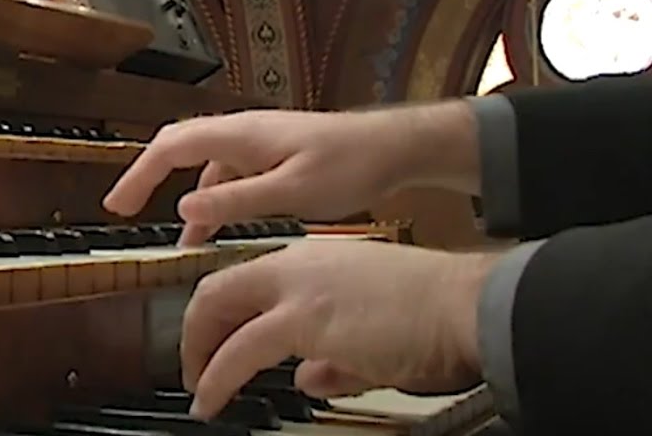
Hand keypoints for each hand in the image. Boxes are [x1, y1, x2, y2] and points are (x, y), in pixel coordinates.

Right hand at [102, 103, 478, 244]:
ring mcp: (255, 143)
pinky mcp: (270, 155)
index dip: (139, 174)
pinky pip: (226, 175)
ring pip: (202, 164)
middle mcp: (241, 133)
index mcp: (240, 136)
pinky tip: (215, 229)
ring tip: (175, 237)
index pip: (171, 148)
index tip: (118, 205)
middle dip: (147, 177)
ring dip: (183, 195)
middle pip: (177, 147)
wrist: (392, 149)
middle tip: (124, 209)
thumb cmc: (349, 165)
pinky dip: (211, 200)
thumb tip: (184, 207)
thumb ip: (235, 200)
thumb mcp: (291, 192)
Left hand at [181, 240, 494, 418]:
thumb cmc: (439, 316)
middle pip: (219, 288)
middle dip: (197, 330)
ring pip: (217, 310)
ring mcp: (298, 288)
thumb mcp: (375, 338)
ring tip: (199, 388)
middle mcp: (299, 266)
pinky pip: (239, 350)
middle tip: (193, 363)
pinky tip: (212, 399)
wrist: (468, 305)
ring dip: (199, 354)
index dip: (224, 315)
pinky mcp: (303, 319)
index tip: (215, 341)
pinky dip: (217, 377)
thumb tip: (310, 380)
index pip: (250, 280)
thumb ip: (335, 359)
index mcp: (316, 262)